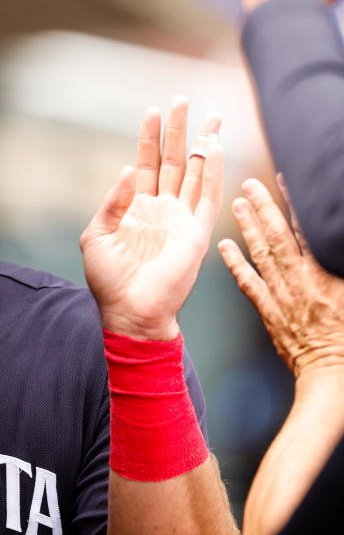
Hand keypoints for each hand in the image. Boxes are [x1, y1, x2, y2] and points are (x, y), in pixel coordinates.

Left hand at [80, 98, 223, 339]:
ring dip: (202, 145)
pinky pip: (207, 197)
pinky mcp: (197, 232)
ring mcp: (181, 218)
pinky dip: (213, 172)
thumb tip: (127, 168)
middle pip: (172, 160)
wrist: (129, 311)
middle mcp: (161, 208)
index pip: (146, 163)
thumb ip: (111, 202)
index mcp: (135, 206)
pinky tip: (215, 148)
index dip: (149, 137)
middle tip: (182, 99)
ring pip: (195, 172)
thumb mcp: (96, 235)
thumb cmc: (109, 279)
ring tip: (209, 116)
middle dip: (178, 130)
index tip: (153, 109)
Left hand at [219, 176, 343, 376]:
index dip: (294, 204)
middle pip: (279, 236)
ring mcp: (282, 295)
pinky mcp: (269, 311)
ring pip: (261, 254)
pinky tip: (224, 246)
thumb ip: (341, 266)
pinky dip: (235, 263)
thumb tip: (335, 243)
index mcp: (325, 274)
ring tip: (236, 204)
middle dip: (264, 207)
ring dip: (248, 227)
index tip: (284, 181)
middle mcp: (300, 280)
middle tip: (249, 184)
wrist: (334, 375)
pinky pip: (248, 283)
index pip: (306, 230)